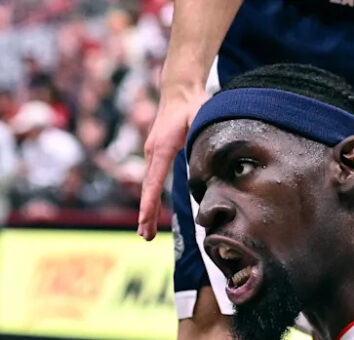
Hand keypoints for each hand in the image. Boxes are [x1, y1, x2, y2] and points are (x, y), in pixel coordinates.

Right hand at [137, 83, 209, 240]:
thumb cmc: (193, 103)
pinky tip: (151, 214)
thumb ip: (202, 134)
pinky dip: (150, 198)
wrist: (179, 89)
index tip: (145, 220)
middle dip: (146, 213)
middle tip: (145, 236)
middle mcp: (153, 151)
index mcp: (163, 147)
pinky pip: (151, 181)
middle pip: (148, 188)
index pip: (154, 180)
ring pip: (148, 186)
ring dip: (147, 210)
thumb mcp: (202, 116)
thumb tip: (208, 156)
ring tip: (146, 233)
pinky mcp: (155, 154)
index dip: (149, 202)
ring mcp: (152, 152)